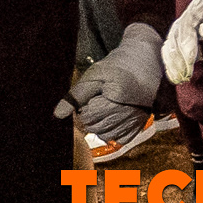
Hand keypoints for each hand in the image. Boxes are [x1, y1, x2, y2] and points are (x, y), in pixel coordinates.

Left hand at [56, 21, 164, 141]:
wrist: (144, 64)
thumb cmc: (116, 67)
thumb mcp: (93, 76)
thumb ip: (75, 96)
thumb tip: (58, 114)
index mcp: (116, 98)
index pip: (88, 118)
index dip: (81, 110)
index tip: (86, 99)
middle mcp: (129, 113)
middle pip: (97, 129)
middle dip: (89, 119)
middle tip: (93, 103)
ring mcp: (137, 121)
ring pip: (108, 136)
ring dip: (99, 126)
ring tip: (102, 108)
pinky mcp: (140, 124)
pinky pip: (121, 138)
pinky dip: (112, 131)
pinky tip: (111, 117)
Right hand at [164, 0, 202, 83]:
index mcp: (202, 5)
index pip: (188, 24)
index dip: (188, 42)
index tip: (191, 58)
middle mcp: (192, 14)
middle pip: (177, 33)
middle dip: (178, 54)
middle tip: (184, 72)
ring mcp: (191, 26)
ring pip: (174, 41)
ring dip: (173, 59)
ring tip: (178, 76)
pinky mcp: (194, 38)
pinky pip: (177, 48)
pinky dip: (173, 60)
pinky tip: (174, 74)